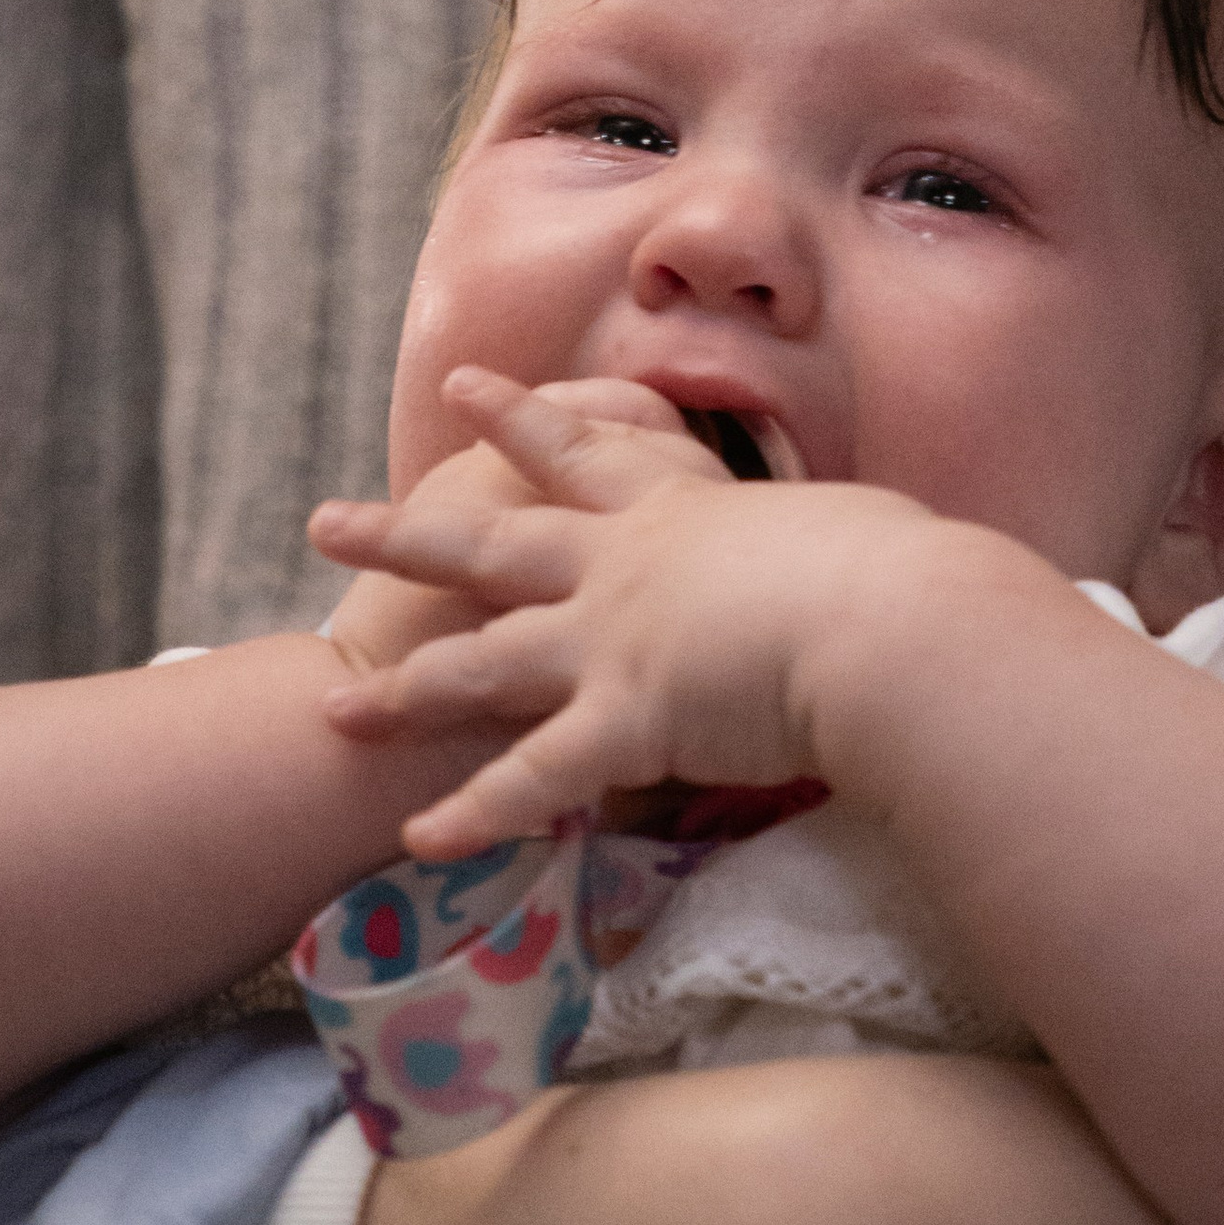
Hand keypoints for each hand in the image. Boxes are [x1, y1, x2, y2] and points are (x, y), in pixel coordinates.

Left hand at [315, 369, 947, 853]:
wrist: (893, 617)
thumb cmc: (898, 570)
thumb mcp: (853, 533)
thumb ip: (821, 549)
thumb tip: (866, 558)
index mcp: (685, 510)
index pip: (589, 451)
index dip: (523, 418)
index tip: (467, 388)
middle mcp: (627, 566)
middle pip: (493, 544)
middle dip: (405, 535)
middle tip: (325, 522)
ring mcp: (614, 641)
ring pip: (484, 665)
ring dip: (404, 690)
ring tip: (334, 708)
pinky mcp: (626, 720)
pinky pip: (535, 779)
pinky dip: (477, 813)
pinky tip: (419, 837)